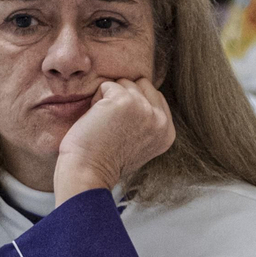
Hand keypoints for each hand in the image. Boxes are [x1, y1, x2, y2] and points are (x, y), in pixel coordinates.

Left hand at [52, 78, 175, 204]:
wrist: (88, 173)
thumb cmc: (104, 161)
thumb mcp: (140, 143)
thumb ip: (147, 120)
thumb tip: (140, 92)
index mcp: (167, 132)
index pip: (155, 96)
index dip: (132, 106)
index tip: (121, 130)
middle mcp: (161, 121)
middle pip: (142, 85)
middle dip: (123, 97)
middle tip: (111, 124)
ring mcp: (145, 110)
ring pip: (124, 83)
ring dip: (108, 98)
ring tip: (103, 123)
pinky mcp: (125, 101)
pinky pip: (107, 85)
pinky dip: (95, 99)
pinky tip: (95, 120)